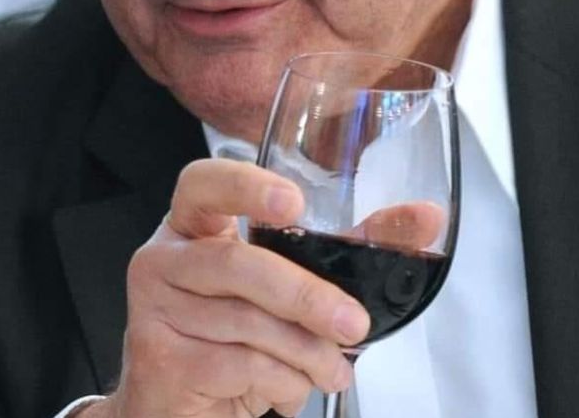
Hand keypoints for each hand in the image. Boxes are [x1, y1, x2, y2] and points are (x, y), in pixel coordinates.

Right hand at [89, 159, 370, 417]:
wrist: (182, 403)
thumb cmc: (237, 332)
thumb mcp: (290, 282)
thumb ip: (351, 246)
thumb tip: (424, 217)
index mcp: (194, 223)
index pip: (204, 183)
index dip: (245, 187)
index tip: (294, 204)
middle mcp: (165, 257)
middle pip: (237, 263)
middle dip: (306, 296)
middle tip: (354, 324)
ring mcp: (154, 307)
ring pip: (246, 323)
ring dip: (305, 354)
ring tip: (331, 369)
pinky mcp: (158, 357)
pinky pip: (238, 365)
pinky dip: (281, 383)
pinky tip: (287, 387)